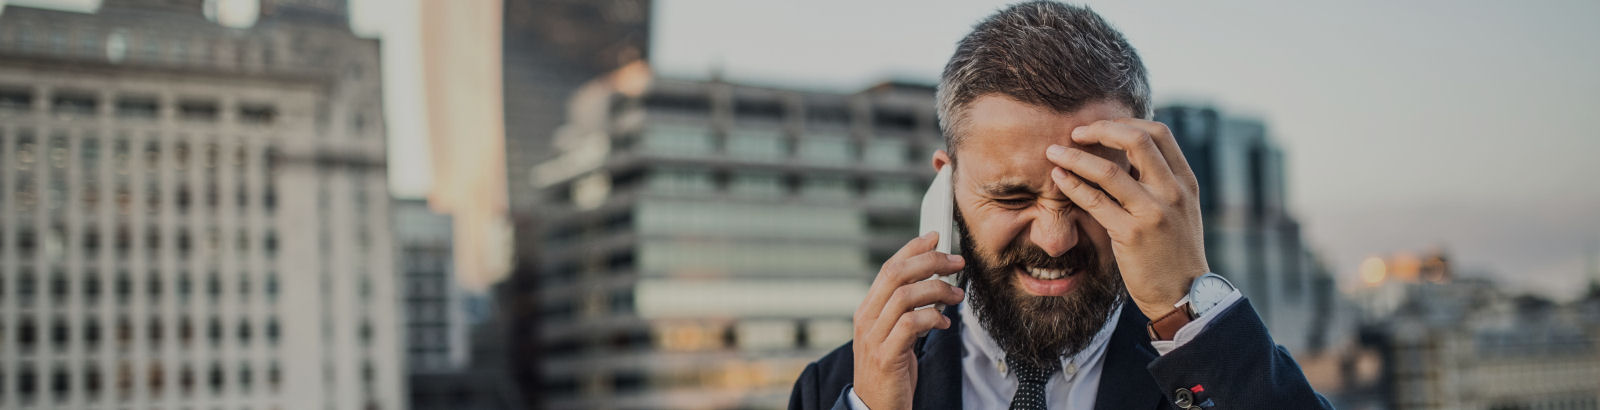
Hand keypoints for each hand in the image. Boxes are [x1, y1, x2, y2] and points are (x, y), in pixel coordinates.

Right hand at [852, 231, 966, 409]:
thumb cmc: (891, 372)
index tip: (936, 237)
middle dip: (930, 262)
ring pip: (904, 297)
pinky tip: (944, 323)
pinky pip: (911, 325)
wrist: (876, 409)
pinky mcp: (886, 357)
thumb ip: (906, 310)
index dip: (912, 249)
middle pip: (896, 274)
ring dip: (937, 290)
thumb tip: (933, 284)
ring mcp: (873, 338)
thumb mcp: (894, 335)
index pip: (888, 268)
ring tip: (957, 296)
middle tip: (956, 263)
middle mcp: (866, 319)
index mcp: (867, 310)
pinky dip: (932, 318)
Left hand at [1043, 118, 1209, 319]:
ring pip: (1109, 171)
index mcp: (1185, 181)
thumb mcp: (1180, 209)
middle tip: (1075, 132)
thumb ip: (1160, 181)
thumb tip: (1128, 153)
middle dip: (1100, 129)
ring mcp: (1153, 213)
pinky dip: (1072, 185)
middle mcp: (1173, 192)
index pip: (1158, 133)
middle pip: (1136, 140)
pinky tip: (1058, 178)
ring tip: (1053, 152)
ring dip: (1075, 157)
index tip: (1100, 126)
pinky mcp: (1131, 234)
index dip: (1125, 123)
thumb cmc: (1174, 251)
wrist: (1183, 295)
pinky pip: (1095, 202)